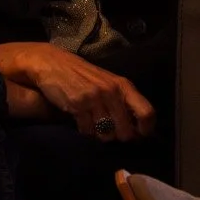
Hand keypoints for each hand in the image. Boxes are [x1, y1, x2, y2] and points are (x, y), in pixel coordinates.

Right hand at [0, 41, 154, 140]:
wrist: (52, 63)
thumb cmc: (83, 76)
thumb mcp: (107, 83)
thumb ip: (122, 102)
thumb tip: (136, 132)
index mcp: (123, 85)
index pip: (147, 113)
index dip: (145, 130)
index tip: (138, 135)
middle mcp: (111, 92)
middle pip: (126, 131)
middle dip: (117, 136)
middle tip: (109, 130)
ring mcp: (94, 98)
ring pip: (106, 134)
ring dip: (99, 134)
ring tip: (92, 122)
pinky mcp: (78, 105)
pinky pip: (87, 131)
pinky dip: (84, 130)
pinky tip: (79, 119)